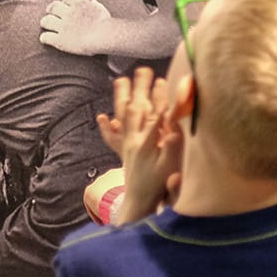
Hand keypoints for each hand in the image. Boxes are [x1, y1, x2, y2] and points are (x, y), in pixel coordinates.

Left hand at [39, 0, 113, 55]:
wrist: (104, 35)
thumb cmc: (107, 24)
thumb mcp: (102, 10)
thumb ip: (96, 5)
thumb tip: (93, 2)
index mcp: (80, 4)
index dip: (64, 3)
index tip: (64, 7)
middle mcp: (69, 13)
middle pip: (53, 7)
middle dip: (51, 10)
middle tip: (50, 15)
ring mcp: (63, 26)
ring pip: (46, 21)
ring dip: (45, 23)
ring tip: (46, 26)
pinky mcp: (60, 39)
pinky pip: (45, 37)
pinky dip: (44, 38)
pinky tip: (46, 39)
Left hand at [103, 68, 181, 222]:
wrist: (139, 206)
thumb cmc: (158, 187)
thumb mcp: (169, 168)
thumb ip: (171, 150)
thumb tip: (173, 131)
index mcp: (148, 143)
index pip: (156, 114)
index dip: (161, 97)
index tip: (163, 80)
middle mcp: (135, 141)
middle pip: (137, 109)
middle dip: (140, 88)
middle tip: (143, 70)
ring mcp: (128, 146)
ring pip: (124, 117)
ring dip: (122, 98)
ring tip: (121, 80)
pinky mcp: (125, 154)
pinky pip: (113, 138)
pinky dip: (107, 127)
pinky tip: (103, 117)